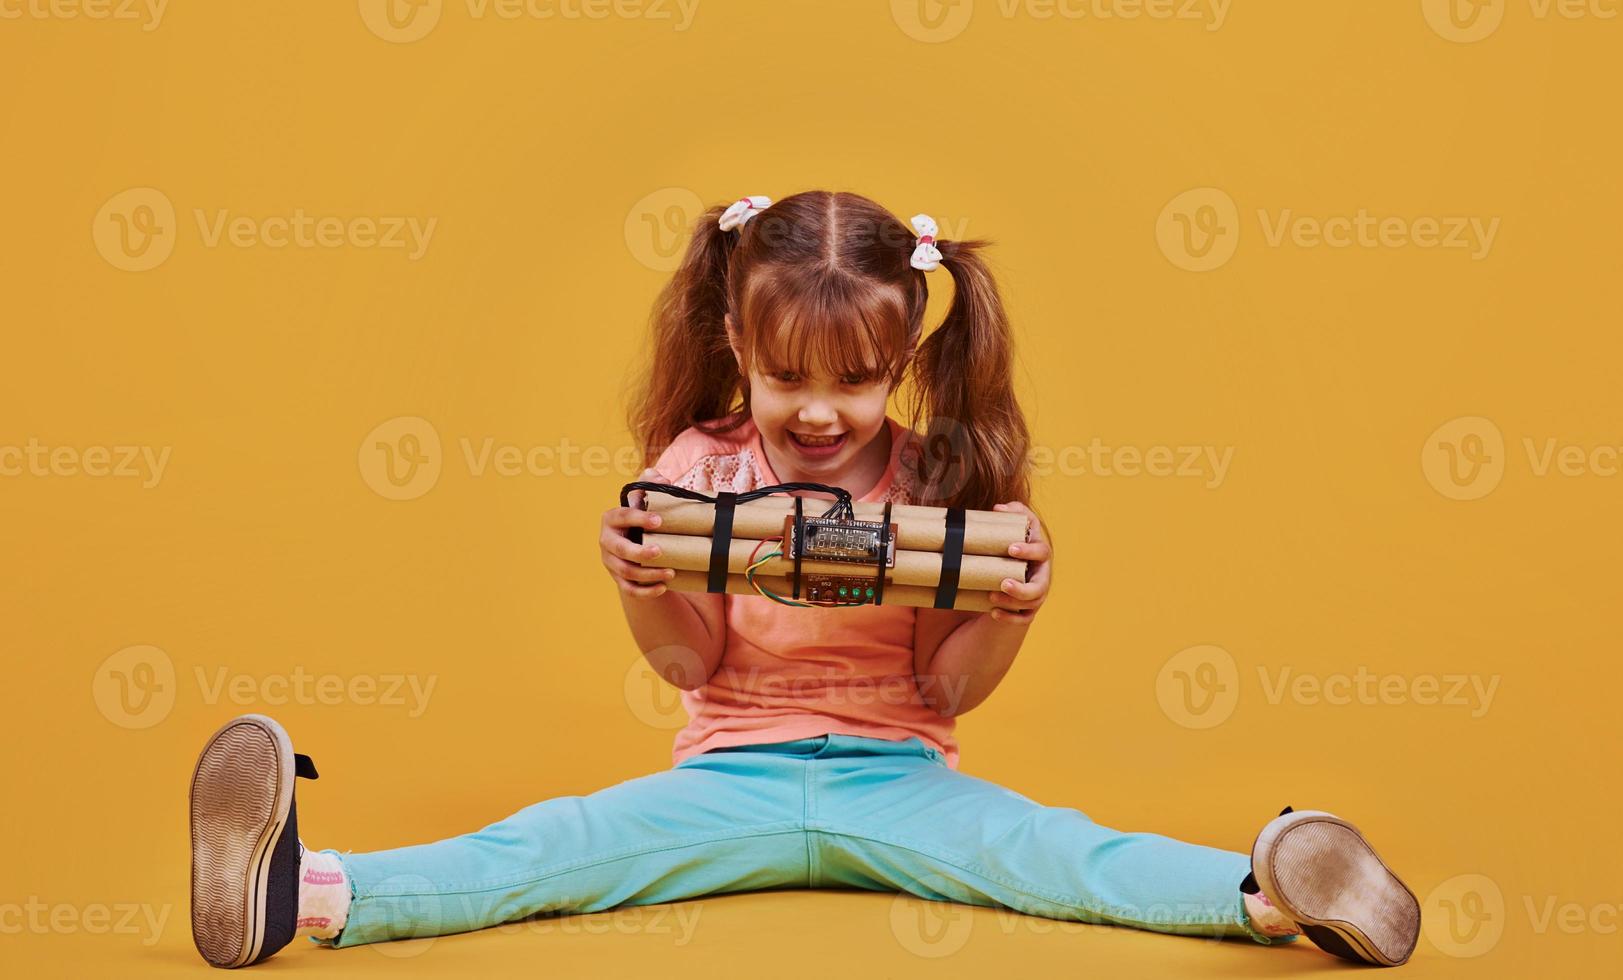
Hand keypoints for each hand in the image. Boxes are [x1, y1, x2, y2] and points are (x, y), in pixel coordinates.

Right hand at [600, 467, 676, 597]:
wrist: (631, 539)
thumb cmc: (640, 516)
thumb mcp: (642, 497)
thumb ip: (649, 483)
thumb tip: (659, 477)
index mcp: (611, 519)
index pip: (623, 516)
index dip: (639, 518)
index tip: (660, 521)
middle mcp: (607, 540)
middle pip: (620, 550)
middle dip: (640, 552)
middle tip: (661, 552)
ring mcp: (610, 561)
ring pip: (626, 572)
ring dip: (648, 574)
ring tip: (671, 572)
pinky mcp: (618, 578)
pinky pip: (629, 589)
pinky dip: (646, 591)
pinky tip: (663, 587)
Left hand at [987, 501, 1049, 624]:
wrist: (1013, 570)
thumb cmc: (1013, 544)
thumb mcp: (1015, 527)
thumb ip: (1013, 513)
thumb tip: (999, 508)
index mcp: (1039, 554)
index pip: (1042, 551)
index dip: (1028, 551)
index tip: (1010, 549)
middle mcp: (1042, 575)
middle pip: (1040, 586)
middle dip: (1023, 587)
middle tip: (1003, 583)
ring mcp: (1037, 593)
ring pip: (1031, 603)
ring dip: (1012, 602)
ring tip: (992, 597)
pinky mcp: (1028, 609)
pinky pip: (1023, 618)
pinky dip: (1009, 617)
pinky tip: (993, 612)